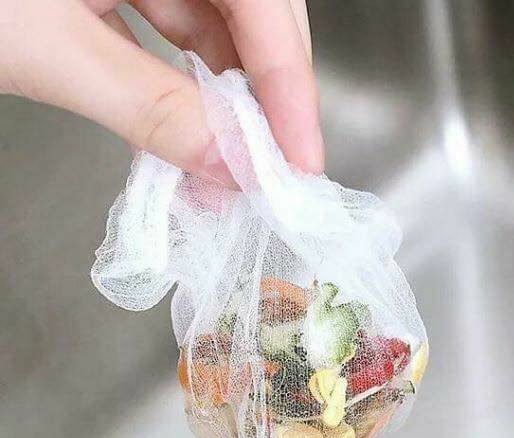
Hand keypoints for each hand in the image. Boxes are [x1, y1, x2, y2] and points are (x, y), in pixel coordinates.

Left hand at [0, 0, 322, 184]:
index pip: (261, 0)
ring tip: (233, 170)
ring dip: (225, 102)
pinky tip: (189, 137)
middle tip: (274, 173)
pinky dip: (179, 90)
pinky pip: (167, 34)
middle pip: (249, 11)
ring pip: (210, 26)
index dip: (290, 88)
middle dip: (265, 97)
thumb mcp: (41, 44)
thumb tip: (230, 167)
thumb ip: (146, 105)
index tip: (301, 163)